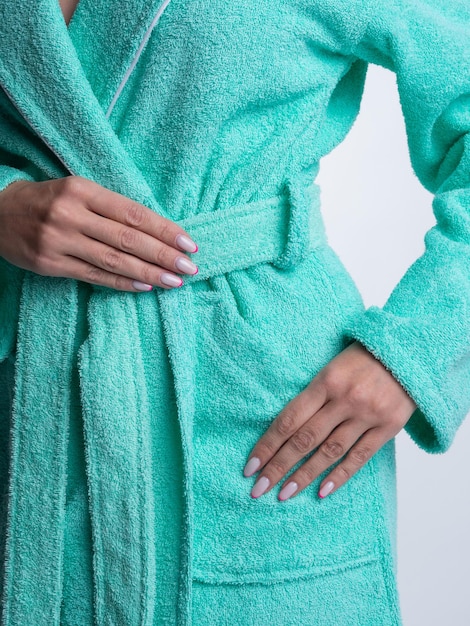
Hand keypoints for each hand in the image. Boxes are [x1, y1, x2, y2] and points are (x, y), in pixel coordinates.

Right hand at [0, 176, 198, 290]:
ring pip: (113, 261)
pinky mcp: (50, 264)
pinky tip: (144, 287)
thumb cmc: (49, 200)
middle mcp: (70, 215)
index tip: (188, 243)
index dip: (163, 230)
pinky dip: (122, 283)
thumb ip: (111, 207)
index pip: (133, 213)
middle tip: (190, 267)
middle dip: (163, 255)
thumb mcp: (77, 191)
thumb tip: (157, 231)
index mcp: (82, 190)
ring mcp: (58, 241)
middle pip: (127, 239)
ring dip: (148, 273)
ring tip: (174, 281)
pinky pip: (93, 277)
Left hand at [243, 341, 416, 499]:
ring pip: (329, 452)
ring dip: (304, 475)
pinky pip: (359, 456)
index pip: (289, 419)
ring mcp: (367, 414)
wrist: (408, 354)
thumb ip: (312, 396)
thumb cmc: (361, 359)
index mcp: (326, 381)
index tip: (251, 466)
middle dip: (279, 466)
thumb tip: (284, 431)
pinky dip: (340, 476)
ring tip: (284, 494)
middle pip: (305, 439)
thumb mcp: (332, 368)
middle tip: (258, 488)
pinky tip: (321, 491)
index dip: (268, 444)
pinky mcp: (388, 427)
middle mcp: (345, 399)